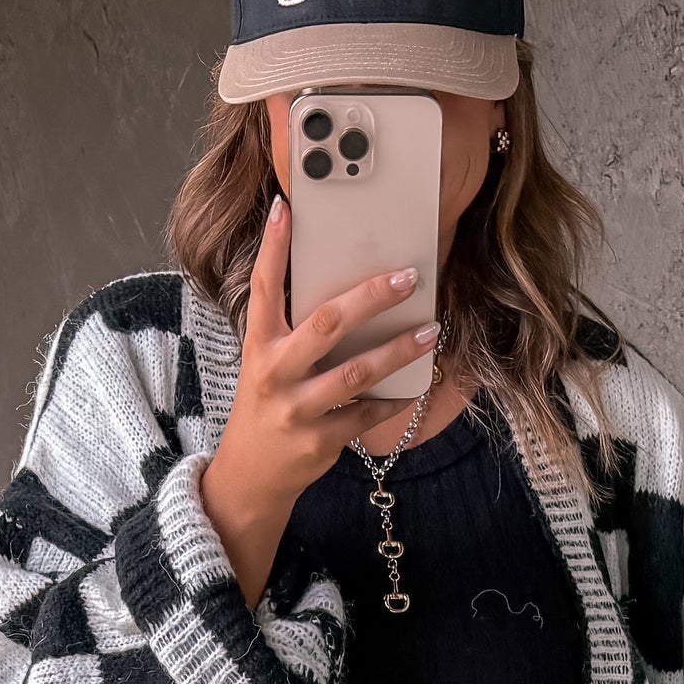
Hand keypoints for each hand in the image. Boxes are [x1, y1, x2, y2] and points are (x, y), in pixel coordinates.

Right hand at [200, 197, 440, 602]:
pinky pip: (366, 413)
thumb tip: (344, 289)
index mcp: (259, 344)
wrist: (252, 475)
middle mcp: (274, 372)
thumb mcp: (267, 363)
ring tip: (432, 331)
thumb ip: (294, 330)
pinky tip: (416, 386)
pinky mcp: (319, 440)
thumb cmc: (267, 406)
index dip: (274, 248)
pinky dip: (394, 399)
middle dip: (370, 297)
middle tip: (407, 277)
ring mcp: (297, 408)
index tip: (287, 208)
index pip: (264, 287)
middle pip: (326, 323)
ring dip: (399, 350)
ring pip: (356, 372)